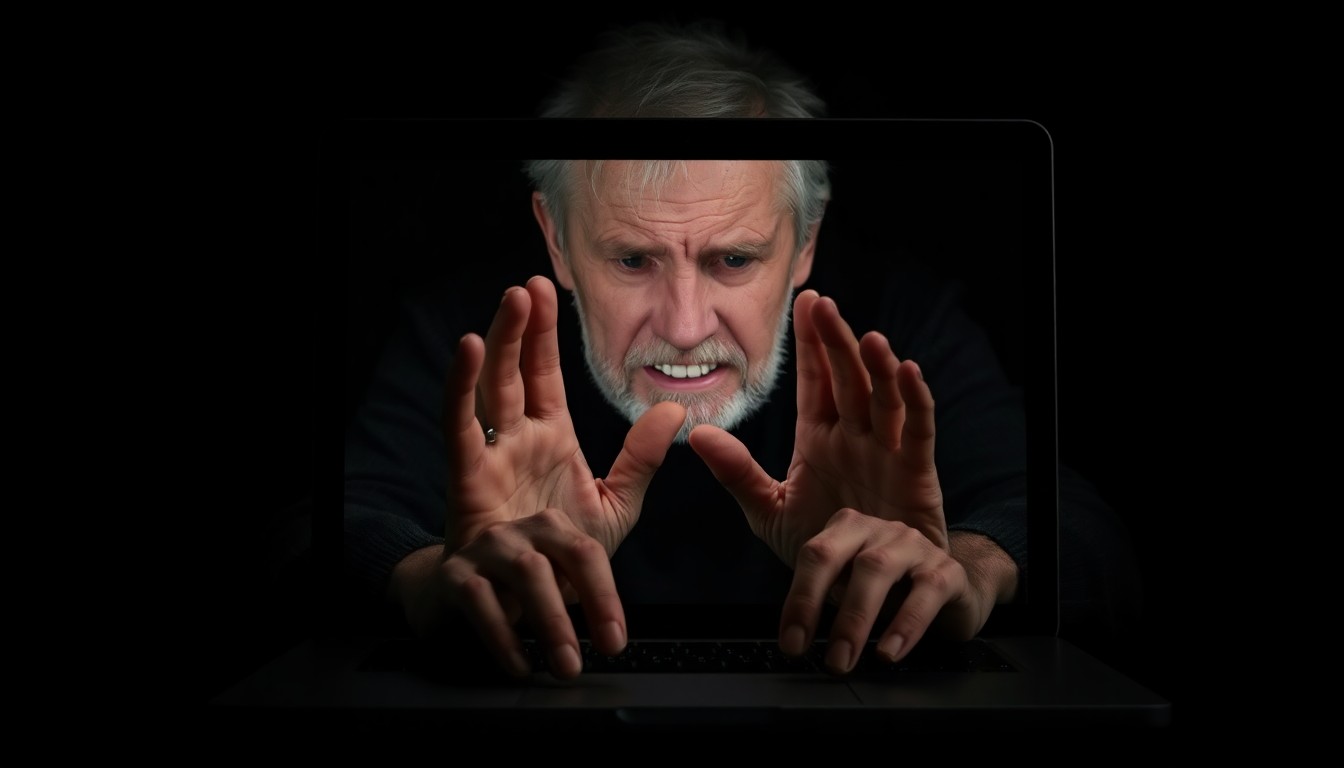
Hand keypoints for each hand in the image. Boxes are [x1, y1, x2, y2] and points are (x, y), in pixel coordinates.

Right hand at [408, 275, 684, 677]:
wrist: (509, 625)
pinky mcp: (466, 519)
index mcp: (544, 445)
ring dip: (488, 359)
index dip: (544, 335)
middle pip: (509, 380)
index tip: (544, 290)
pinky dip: (458, 399)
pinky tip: (465, 359)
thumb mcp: (611, 510)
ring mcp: (485, 482)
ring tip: (494, 317)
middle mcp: (510, 453)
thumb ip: (640, 461)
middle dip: (516, 331)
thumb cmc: (553, 564)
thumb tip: (678, 410)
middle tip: (521, 287)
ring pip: (480, 410)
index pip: (544, 379)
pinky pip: (458, 449)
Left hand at [689, 289, 961, 669]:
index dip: (811, 343)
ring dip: (877, 366)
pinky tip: (909, 373)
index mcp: (821, 440)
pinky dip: (917, 402)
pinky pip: (919, 433)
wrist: (871, 605)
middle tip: (824, 306)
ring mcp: (888, 454)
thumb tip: (696, 434)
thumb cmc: (829, 553)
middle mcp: (857, 438)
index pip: (815, 381)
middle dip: (836, 342)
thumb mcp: (771, 513)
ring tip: (866, 336)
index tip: (805, 303)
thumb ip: (738, 474)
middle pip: (848, 380)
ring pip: (885, 399)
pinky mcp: (917, 478)